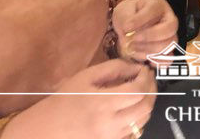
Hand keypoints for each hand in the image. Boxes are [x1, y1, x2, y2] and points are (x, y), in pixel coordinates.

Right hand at [3, 59, 155, 138]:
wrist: (47, 128)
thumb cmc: (65, 99)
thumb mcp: (86, 77)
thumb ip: (113, 68)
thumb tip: (135, 67)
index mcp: (103, 103)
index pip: (138, 90)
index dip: (146, 78)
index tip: (144, 69)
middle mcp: (110, 123)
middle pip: (145, 106)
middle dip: (152, 89)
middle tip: (148, 78)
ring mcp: (112, 136)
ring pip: (143, 120)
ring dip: (148, 103)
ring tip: (142, 90)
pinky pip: (134, 131)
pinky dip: (139, 117)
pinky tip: (133, 107)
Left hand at [113, 0, 177, 62]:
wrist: (132, 24)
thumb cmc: (129, 14)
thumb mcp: (124, 11)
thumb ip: (127, 18)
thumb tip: (128, 30)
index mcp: (158, 6)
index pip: (154, 11)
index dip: (140, 20)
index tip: (126, 27)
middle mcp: (168, 20)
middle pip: (169, 29)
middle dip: (149, 37)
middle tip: (131, 41)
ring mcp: (170, 36)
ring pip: (168, 46)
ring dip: (149, 50)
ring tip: (133, 49)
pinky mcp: (167, 51)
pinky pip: (168, 59)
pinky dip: (157, 62)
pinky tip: (146, 60)